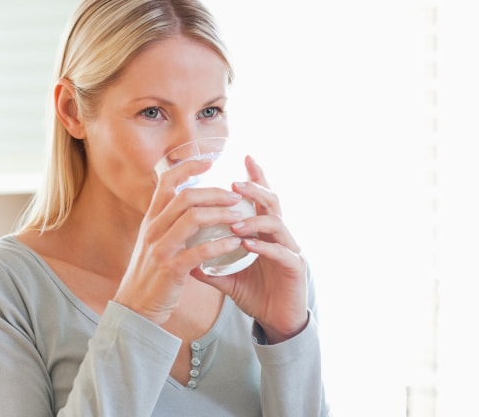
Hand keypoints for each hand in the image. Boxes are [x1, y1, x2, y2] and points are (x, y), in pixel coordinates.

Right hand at [114, 157, 247, 324]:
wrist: (134, 308)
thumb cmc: (150, 275)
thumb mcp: (153, 243)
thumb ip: (167, 224)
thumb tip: (187, 206)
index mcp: (150, 220)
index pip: (166, 182)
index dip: (187, 168)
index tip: (208, 161)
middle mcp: (153, 229)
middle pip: (185, 197)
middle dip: (214, 192)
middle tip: (236, 195)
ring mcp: (160, 248)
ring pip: (193, 219)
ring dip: (221, 214)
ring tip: (241, 216)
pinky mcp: (171, 269)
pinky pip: (199, 251)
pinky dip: (220, 245)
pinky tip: (236, 243)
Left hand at [191, 155, 308, 343]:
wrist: (277, 322)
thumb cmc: (256, 295)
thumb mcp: (228, 278)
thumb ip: (209, 266)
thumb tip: (182, 258)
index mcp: (265, 232)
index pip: (261, 199)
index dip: (256, 177)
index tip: (244, 156)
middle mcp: (280, 236)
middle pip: (272, 202)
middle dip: (254, 189)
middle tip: (234, 183)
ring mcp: (290, 250)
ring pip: (277, 223)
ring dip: (254, 220)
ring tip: (234, 221)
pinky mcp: (295, 268)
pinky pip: (280, 252)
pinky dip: (263, 246)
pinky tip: (247, 244)